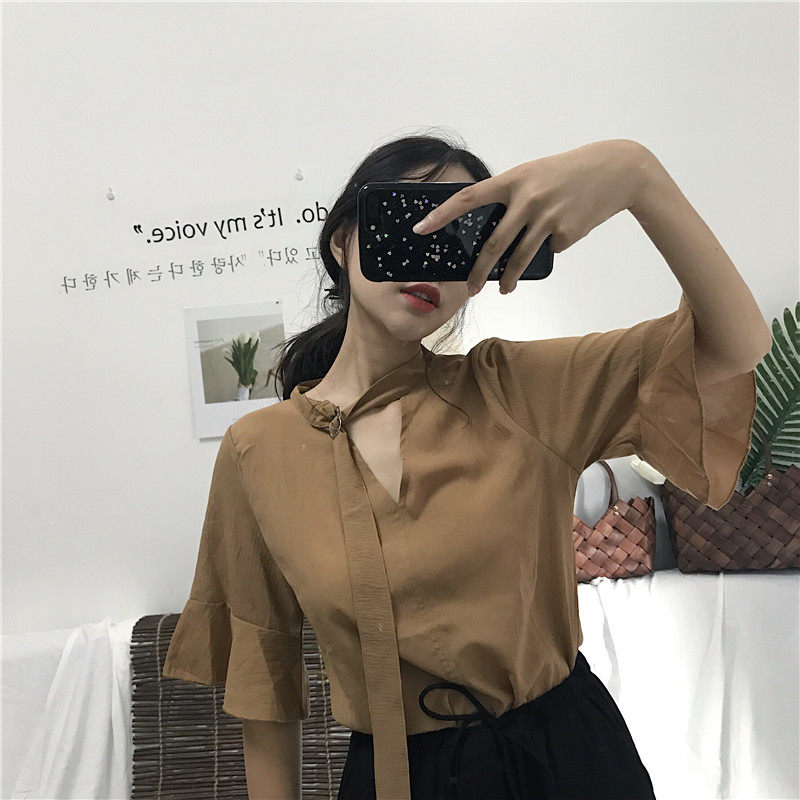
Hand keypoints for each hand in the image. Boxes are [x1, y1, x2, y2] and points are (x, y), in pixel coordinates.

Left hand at [412, 139, 652, 294]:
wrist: (617, 170)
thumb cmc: (568, 172)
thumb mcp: (534, 174)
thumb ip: (512, 197)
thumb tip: (497, 233)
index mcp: (513, 179)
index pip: (468, 198)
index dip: (442, 215)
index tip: (420, 228)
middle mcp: (527, 199)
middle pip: (493, 244)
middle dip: (478, 272)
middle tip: (469, 289)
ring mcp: (547, 217)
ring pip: (519, 257)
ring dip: (508, 278)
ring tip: (503, 289)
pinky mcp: (566, 232)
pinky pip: (550, 248)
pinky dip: (553, 244)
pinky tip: (568, 227)